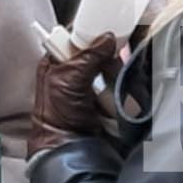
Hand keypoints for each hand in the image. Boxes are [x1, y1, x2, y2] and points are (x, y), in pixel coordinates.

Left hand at [31, 33, 123, 153]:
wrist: (70, 147)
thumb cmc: (57, 117)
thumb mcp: (68, 79)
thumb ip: (87, 56)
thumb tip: (106, 38)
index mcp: (59, 62)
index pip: (79, 38)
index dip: (92, 35)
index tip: (108, 34)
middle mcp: (78, 71)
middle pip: (102, 52)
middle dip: (108, 60)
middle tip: (106, 70)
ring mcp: (94, 85)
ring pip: (115, 67)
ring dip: (116, 76)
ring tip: (109, 91)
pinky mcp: (109, 98)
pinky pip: (123, 83)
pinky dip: (124, 87)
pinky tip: (117, 97)